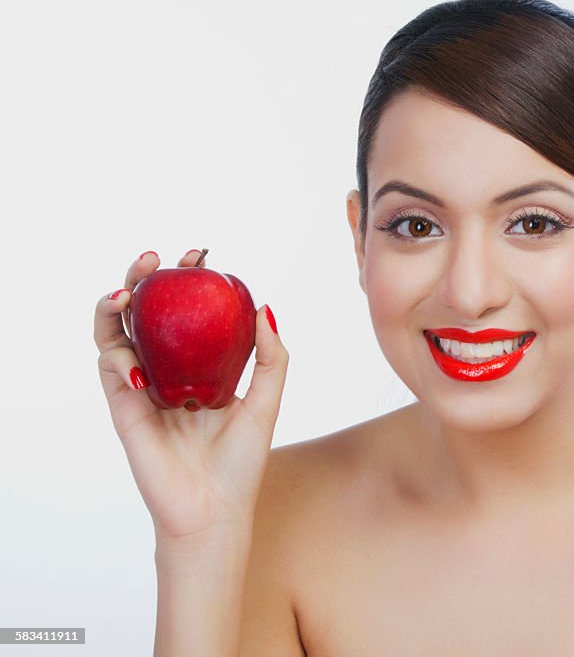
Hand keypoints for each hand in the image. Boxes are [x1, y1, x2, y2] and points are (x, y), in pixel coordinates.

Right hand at [95, 250, 287, 543]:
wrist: (214, 509)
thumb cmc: (242, 461)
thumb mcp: (267, 401)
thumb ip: (272, 357)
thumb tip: (264, 305)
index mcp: (199, 365)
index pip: (187, 311)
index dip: (188, 279)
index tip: (201, 256)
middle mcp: (167, 370)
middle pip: (146, 311)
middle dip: (144, 277)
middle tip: (155, 258)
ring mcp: (142, 386)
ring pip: (115, 332)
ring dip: (113, 305)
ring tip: (126, 290)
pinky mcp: (123, 407)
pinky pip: (110, 369)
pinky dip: (117, 356)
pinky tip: (135, 362)